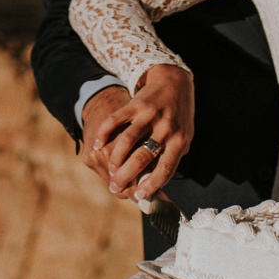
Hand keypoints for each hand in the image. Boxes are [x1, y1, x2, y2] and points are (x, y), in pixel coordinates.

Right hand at [87, 63, 193, 201]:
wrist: (174, 82)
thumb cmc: (178, 117)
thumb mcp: (182, 138)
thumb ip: (169, 159)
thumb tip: (152, 186)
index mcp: (179, 140)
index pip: (165, 168)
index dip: (152, 184)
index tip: (139, 195)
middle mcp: (166, 128)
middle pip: (142, 157)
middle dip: (126, 176)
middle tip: (115, 186)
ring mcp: (150, 115)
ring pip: (127, 141)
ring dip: (115, 159)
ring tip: (110, 170)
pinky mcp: (135, 104)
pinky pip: (115, 121)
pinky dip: (103, 134)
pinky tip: (97, 145)